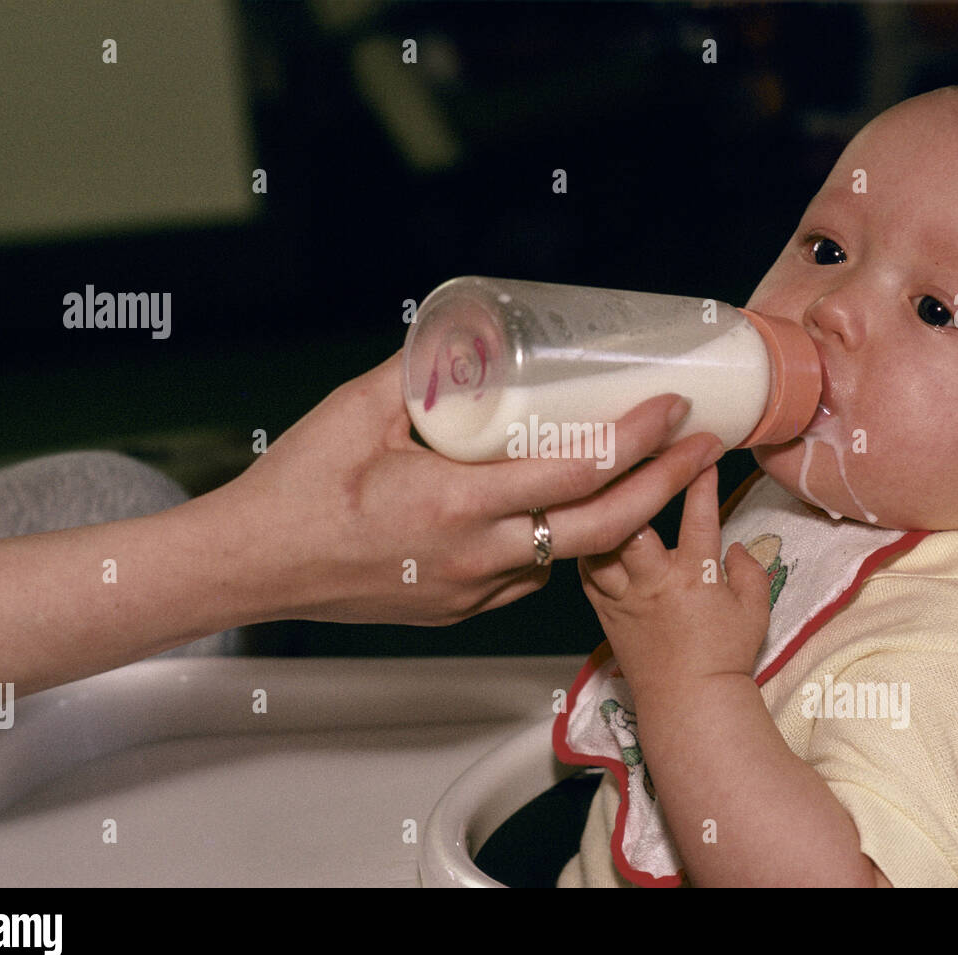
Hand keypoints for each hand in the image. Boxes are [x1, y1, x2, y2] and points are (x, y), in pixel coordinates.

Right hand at [212, 349, 729, 626]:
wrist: (254, 565)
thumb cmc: (296, 489)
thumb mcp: (357, 411)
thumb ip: (421, 373)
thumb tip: (467, 343)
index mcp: (457, 503)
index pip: (574, 474)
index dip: (636, 441)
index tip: (674, 410)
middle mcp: (477, 556)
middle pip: (602, 528)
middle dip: (664, 486)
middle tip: (704, 448)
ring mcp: (471, 591)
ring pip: (568, 556)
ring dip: (613, 519)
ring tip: (644, 474)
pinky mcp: (460, 609)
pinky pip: (528, 573)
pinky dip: (555, 543)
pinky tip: (556, 512)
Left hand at [578, 464, 772, 696]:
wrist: (689, 704)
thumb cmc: (725, 657)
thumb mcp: (755, 610)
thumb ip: (749, 571)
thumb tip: (734, 547)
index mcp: (693, 577)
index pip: (699, 515)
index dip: (700, 478)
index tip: (702, 448)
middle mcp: (653, 581)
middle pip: (631, 523)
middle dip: (633, 485)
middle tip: (631, 454)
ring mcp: (623, 596)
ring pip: (598, 546)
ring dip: (600, 515)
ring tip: (604, 489)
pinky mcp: (605, 612)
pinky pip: (586, 573)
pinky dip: (588, 550)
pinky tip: (591, 533)